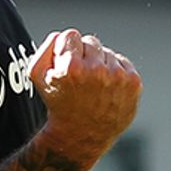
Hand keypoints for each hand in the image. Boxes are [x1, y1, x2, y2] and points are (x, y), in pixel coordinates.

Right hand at [29, 28, 141, 170]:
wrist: (82, 136)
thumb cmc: (58, 104)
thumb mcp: (37, 77)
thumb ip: (46, 47)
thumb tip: (62, 35)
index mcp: (71, 68)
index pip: (70, 35)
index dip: (65, 50)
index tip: (65, 67)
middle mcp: (97, 71)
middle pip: (90, 42)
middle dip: (83, 56)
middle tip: (79, 79)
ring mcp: (118, 77)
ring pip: (106, 52)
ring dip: (99, 64)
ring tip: (92, 87)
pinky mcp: (133, 83)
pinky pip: (122, 62)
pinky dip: (114, 72)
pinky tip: (105, 89)